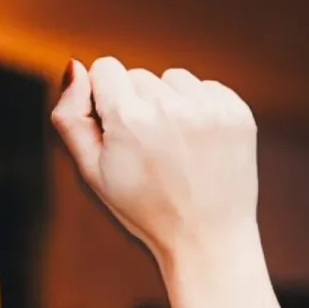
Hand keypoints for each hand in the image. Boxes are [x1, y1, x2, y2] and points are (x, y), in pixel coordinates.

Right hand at [51, 58, 257, 262]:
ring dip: (170, 104)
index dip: (105, 98)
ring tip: (175, 148)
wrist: (207, 240)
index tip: (116, 130)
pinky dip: (201, 109)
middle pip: (139, 76)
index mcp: (130, 119)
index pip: (105, 68)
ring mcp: (209, 109)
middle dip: (137, 105)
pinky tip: (199, 146)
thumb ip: (70, 117)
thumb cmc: (144, 210)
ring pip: (174, 79)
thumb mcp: (92, 173)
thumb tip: (75, 67)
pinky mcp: (238, 114)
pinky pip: (207, 88)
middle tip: (149, 152)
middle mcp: (171, 107)